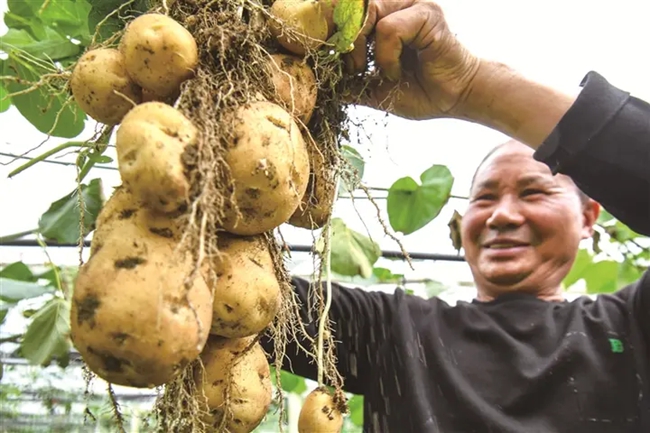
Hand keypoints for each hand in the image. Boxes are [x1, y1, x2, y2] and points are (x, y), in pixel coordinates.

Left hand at [347, 0, 480, 119]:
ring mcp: (413, 4)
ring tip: (381, 73)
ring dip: (366, 50)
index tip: (336, 62)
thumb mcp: (373, 87)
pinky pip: (389, 29)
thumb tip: (320, 85)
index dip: (334, 32)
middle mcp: (397, 3)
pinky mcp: (427, 13)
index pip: (348, 10)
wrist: (453, 100)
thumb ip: (349, 81)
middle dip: (346, 42)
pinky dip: (387, 56)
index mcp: (384, 14)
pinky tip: (397, 71)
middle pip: (353, 7)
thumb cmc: (419, 91)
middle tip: (355, 70)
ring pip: (369, 14)